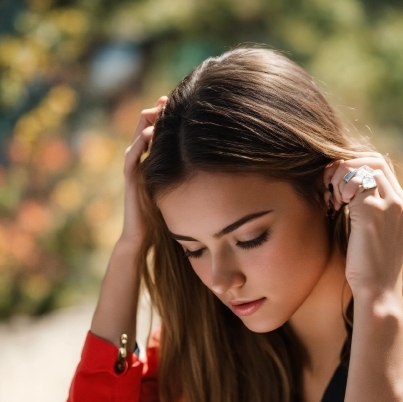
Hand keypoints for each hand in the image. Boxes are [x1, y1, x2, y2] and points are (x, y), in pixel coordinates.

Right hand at [121, 96, 167, 246]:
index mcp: (148, 159)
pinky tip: (149, 134)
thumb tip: (203, 163)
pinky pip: (132, 155)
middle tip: (168, 98)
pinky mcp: (130, 177)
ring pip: (137, 135)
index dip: (163, 116)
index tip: (179, 104)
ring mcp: (132, 167)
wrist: (141, 234)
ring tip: (159, 108)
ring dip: (147, 120)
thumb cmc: (158, 213)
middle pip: (143, 125)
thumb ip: (179, 172)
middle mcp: (138, 159)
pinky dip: (139, 143)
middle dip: (155, 111)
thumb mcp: (172, 186)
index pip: (153, 129)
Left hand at [326, 153, 402, 296]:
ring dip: (340, 178)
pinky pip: (352, 183)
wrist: (378, 291)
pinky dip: (338, 189)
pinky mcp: (373, 212)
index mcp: (402, 205)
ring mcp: (389, 205)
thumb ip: (367, 211)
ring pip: (362, 168)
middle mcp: (400, 201)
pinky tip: (333, 206)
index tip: (338, 184)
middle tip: (329, 185)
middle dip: (347, 167)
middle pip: (374, 161)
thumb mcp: (373, 235)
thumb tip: (344, 195)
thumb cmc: (369, 268)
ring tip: (331, 200)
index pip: (381, 167)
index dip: (356, 167)